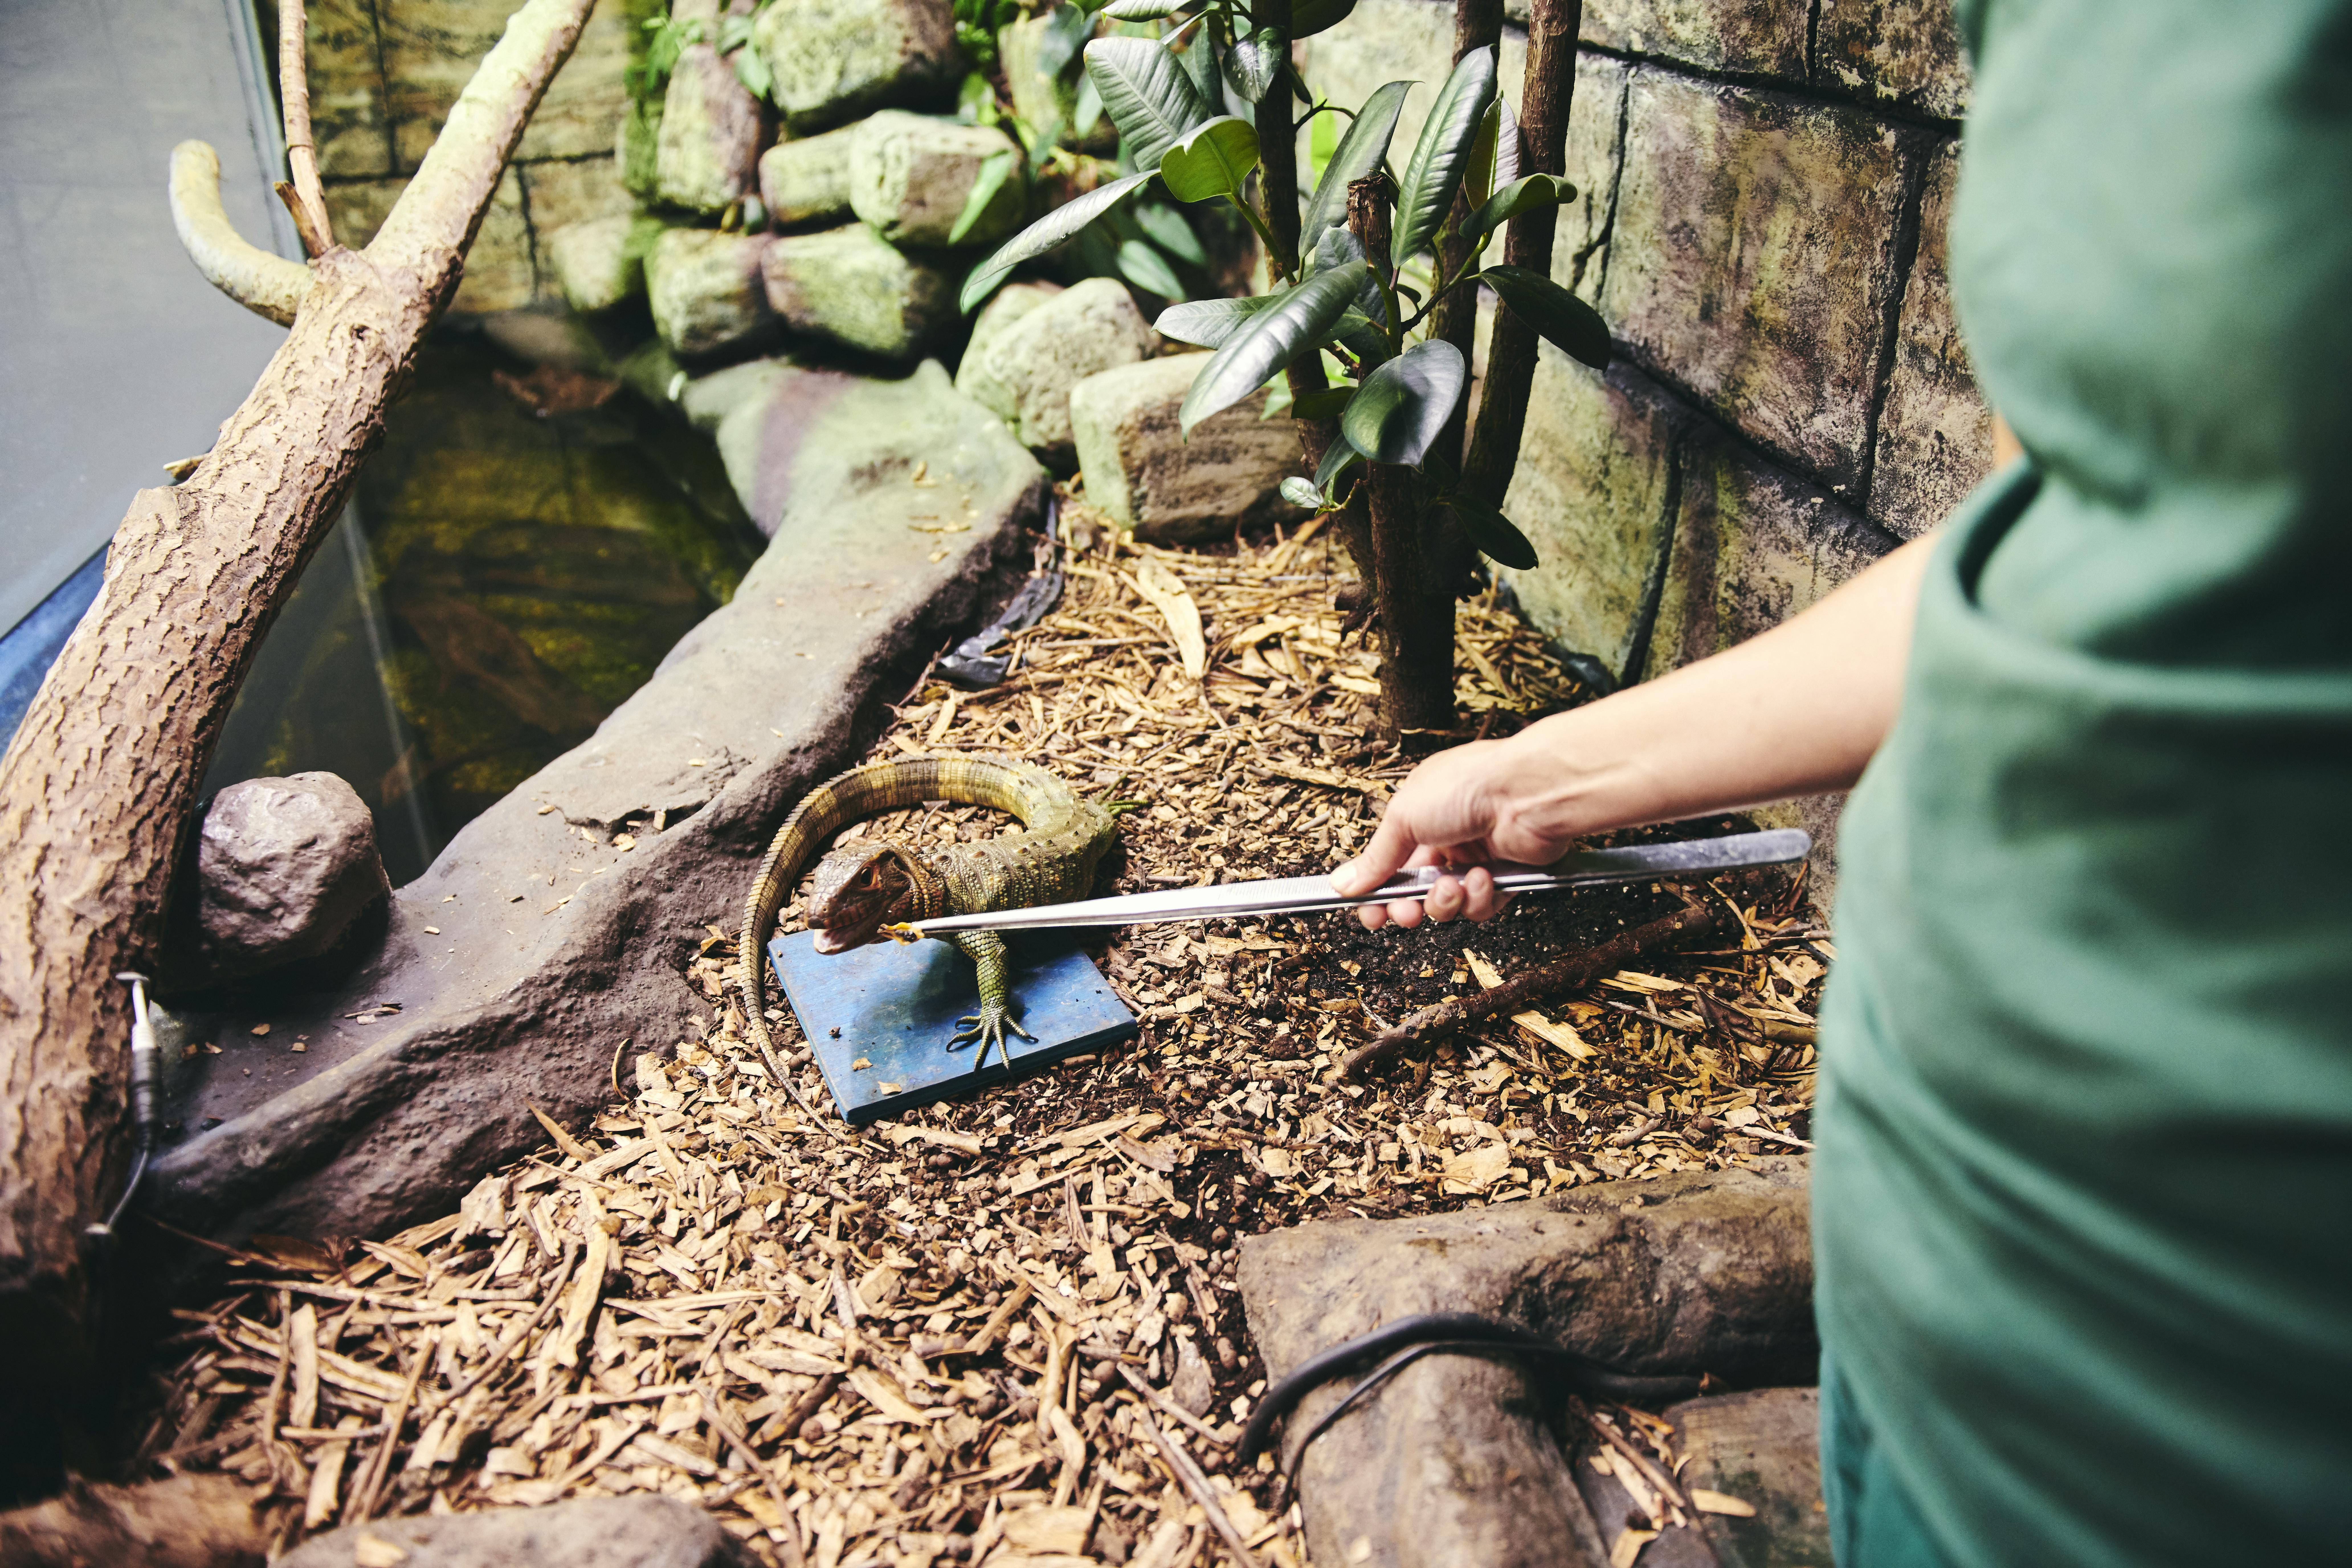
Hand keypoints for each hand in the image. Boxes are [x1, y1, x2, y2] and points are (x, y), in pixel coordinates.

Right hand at [1329, 739, 1578, 930]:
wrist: (1528, 793)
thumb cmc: (1469, 786)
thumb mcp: (1405, 817)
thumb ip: (1376, 857)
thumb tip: (1343, 883)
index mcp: (1420, 813)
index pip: (1389, 862)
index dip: (1377, 891)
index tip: (1369, 912)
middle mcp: (1448, 835)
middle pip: (1416, 889)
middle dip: (1408, 905)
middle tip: (1405, 913)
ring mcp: (1477, 856)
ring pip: (1448, 903)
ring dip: (1445, 901)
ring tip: (1451, 886)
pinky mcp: (1506, 876)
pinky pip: (1481, 906)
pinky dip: (1478, 898)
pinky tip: (1483, 879)